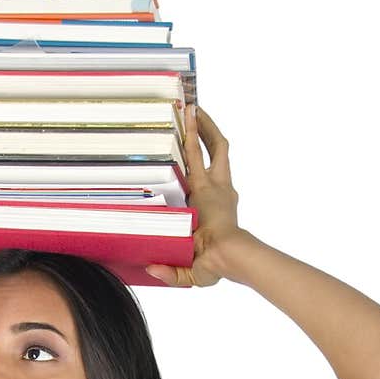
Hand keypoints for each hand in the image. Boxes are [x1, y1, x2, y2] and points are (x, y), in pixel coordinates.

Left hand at [145, 104, 242, 287]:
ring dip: (200, 126)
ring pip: (210, 147)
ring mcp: (217, 183)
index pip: (202, 181)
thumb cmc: (214, 265)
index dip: (195, 168)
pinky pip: (211, 148)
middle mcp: (219, 191)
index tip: (180, 158)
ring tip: (189, 106)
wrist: (228, 255)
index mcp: (214, 209)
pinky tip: (194, 112)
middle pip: (210, 156)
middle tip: (188, 116)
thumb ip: (170, 271)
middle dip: (201, 135)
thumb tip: (150, 270)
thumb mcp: (190, 272)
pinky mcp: (214, 180)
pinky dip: (203, 128)